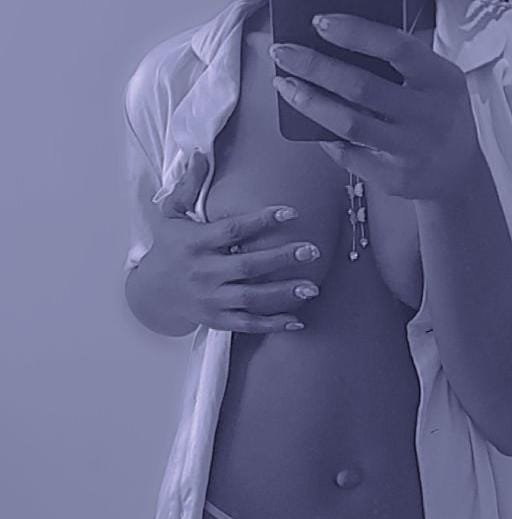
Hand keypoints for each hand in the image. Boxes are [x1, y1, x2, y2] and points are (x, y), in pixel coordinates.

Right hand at [144, 150, 321, 333]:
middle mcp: (204, 272)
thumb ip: (187, 186)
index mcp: (194, 243)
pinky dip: (273, 324)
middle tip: (312, 251)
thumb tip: (200, 154)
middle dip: (282, 258)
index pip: (232, 230)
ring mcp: (212, 299)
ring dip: (283, 294)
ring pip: (252, 298)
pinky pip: (248, 324)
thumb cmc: (168, 249)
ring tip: (311, 288)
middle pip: (248, 266)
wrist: (152, 293)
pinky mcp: (218, 320)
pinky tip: (297, 321)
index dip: (262, 221)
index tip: (290, 213)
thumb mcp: (170, 214)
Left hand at [269, 13, 483, 200]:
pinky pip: (350, 156)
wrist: (458, 175)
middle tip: (283, 54)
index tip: (319, 24)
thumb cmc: (437, 118)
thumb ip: (398, 67)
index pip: (396, 48)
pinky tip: (311, 123)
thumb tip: (336, 47)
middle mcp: (428, 115)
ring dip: (311, 103)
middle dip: (315, 67)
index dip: (355, 33)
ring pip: (350, 124)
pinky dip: (327, 139)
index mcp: (441, 81)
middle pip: (362, 87)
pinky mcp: (395, 178)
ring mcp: (411, 150)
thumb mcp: (434, 83)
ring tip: (287, 86)